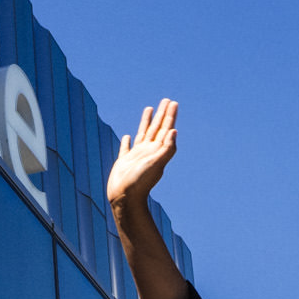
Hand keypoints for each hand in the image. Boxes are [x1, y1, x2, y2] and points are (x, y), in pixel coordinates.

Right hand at [107, 99, 178, 213]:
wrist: (125, 199)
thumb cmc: (140, 183)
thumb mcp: (156, 164)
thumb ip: (166, 149)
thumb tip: (174, 131)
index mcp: (156, 150)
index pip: (165, 129)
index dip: (169, 116)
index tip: (173, 103)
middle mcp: (148, 151)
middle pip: (157, 128)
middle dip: (162, 115)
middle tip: (167, 100)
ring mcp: (136, 156)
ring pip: (143, 134)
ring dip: (147, 122)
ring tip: (149, 109)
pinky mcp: (124, 162)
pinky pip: (126, 148)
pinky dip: (127, 142)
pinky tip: (127, 136)